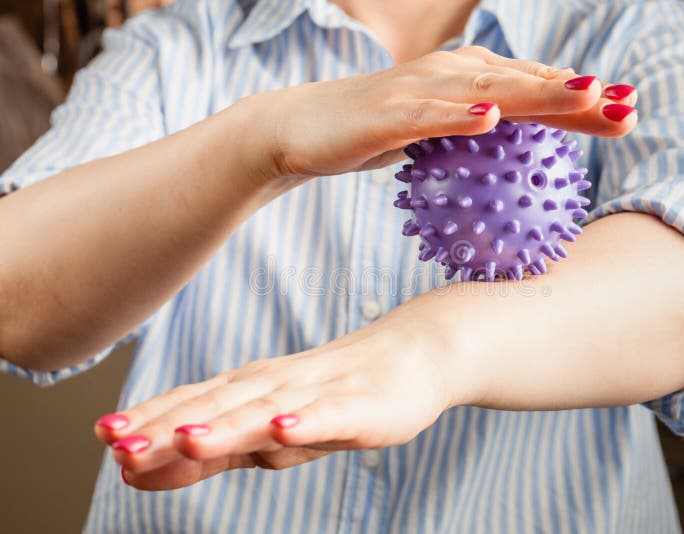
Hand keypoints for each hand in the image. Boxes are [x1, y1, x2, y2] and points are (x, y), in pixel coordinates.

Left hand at [95, 321, 450, 489]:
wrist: (411, 355)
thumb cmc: (336, 393)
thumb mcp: (271, 426)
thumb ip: (217, 448)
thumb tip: (152, 467)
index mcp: (250, 389)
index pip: (193, 404)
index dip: (149, 420)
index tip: (103, 436)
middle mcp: (275, 386)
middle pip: (217, 408)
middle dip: (167, 428)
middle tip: (119, 444)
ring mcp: (317, 394)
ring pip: (264, 413)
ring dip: (224, 427)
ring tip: (186, 441)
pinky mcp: (359, 406)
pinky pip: (329, 416)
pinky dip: (305, 423)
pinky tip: (283, 429)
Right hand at [245, 46, 637, 179]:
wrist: (303, 128)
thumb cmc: (375, 130)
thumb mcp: (437, 132)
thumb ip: (477, 130)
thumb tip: (517, 135)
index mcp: (468, 81)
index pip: (535, 89)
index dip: (583, 100)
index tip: (628, 112)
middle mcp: (451, 75)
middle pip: (526, 83)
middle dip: (580, 95)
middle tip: (627, 107)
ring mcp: (419, 91)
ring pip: (487, 92)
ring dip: (538, 93)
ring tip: (584, 97)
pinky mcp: (387, 114)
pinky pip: (428, 117)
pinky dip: (459, 117)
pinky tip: (490, 118)